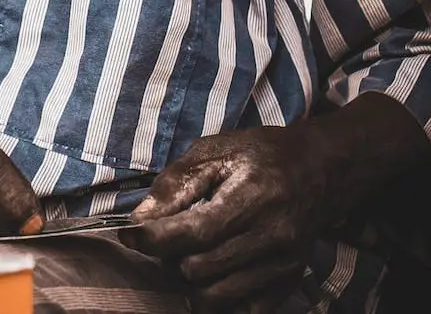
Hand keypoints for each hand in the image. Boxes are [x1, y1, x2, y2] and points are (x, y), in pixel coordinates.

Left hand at [129, 125, 333, 312]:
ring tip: (194, 251)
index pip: (193, 232)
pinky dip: (222, 293)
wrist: (321, 170)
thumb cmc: (263, 154)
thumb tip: (141, 219)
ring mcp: (283, 265)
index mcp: (251, 196)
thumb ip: (177, 183)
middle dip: (173, 256)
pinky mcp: (289, 282)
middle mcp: (271, 236)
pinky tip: (218, 268)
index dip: (153, 238)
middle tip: (171, 236)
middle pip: (199, 268)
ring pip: (216, 294)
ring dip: (194, 277)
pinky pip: (243, 307)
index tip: (128, 236)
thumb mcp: (216, 150)